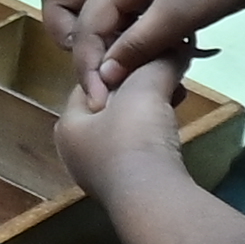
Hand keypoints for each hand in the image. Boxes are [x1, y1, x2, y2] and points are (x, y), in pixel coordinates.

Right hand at [36, 0, 244, 93]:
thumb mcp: (180, 14)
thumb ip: (138, 45)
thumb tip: (103, 76)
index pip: (84, 26)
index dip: (87, 65)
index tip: (100, 100)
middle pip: (61, 1)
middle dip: (72, 37)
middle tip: (102, 65)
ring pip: (87, 9)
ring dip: (96, 38)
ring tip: (126, 63)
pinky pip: (115, 15)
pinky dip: (121, 37)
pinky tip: (150, 56)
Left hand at [51, 47, 189, 202]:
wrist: (152, 199)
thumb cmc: (135, 138)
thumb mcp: (144, 87)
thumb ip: (156, 63)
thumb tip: (176, 44)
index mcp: (68, 126)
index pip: (91, 83)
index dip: (119, 65)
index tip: (146, 54)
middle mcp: (77, 152)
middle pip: (111, 107)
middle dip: (140, 89)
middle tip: (166, 76)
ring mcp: (101, 175)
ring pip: (128, 130)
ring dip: (152, 112)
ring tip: (176, 97)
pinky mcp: (128, 190)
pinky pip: (141, 152)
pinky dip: (156, 136)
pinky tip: (174, 130)